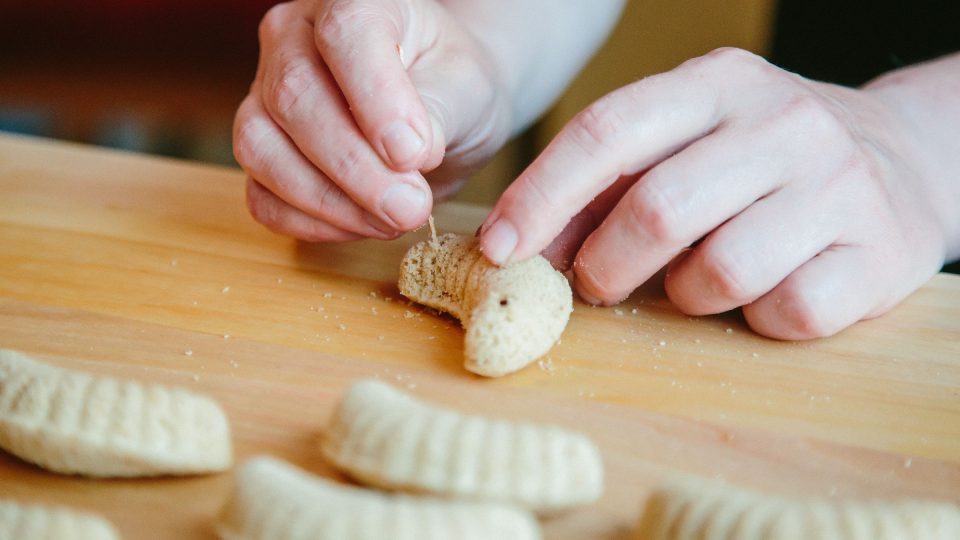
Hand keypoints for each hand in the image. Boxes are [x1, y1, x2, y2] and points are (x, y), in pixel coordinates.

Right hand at [234, 0, 510, 241]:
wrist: (437, 113)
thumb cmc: (451, 86)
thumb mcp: (465, 88)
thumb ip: (436, 112)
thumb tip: (404, 156)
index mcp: (352, 4)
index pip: (344, 34)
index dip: (376, 99)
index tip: (413, 154)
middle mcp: (292, 39)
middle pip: (295, 98)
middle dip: (356, 168)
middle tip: (413, 207)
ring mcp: (264, 97)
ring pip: (263, 150)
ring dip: (333, 202)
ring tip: (397, 219)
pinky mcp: (262, 154)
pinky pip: (263, 197)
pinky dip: (313, 224)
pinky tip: (364, 225)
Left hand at [480, 47, 951, 339]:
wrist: (904, 160)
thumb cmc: (763, 162)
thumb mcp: (688, 144)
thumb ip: (610, 185)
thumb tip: (523, 244)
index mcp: (716, 84)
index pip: (607, 132)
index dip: (540, 195)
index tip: (498, 248)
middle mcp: (782, 121)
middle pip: (658, 208)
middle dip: (606, 263)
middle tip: (596, 283)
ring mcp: (838, 184)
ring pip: (722, 269)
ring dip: (684, 295)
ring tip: (693, 284)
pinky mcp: (879, 252)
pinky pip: (787, 311)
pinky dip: (756, 318)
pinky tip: (763, 295)